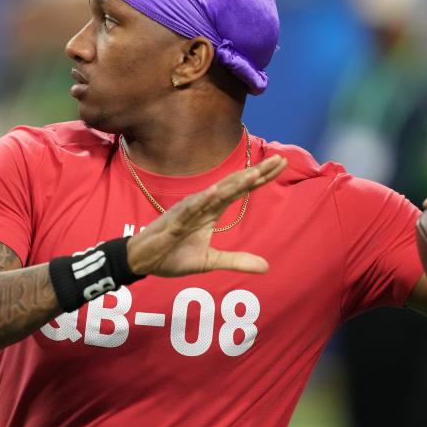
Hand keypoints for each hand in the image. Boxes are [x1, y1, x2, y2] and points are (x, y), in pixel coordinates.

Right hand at [126, 155, 287, 276]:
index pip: (241, 190)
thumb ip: (238, 261)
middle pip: (234, 185)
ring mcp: (189, 210)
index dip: (261, 178)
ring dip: (235, 184)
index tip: (282, 165)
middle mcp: (203, 204)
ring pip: (216, 193)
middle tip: (280, 159)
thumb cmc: (173, 256)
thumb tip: (267, 267)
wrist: (144, 261)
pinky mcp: (175, 221)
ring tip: (255, 173)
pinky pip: (191, 209)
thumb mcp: (211, 262)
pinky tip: (217, 191)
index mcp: (212, 211)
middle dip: (257, 173)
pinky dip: (204, 200)